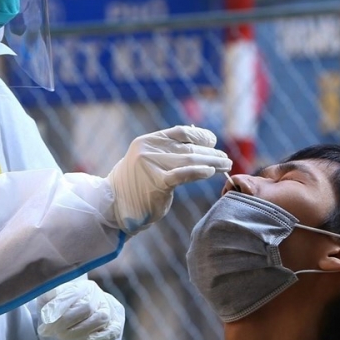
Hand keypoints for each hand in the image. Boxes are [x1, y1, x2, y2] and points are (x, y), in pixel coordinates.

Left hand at [36, 278, 124, 339]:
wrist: (74, 323)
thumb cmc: (60, 309)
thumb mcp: (50, 301)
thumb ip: (47, 298)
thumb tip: (47, 301)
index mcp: (84, 286)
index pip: (74, 293)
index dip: (59, 307)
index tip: (44, 319)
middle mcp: (98, 296)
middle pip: (87, 307)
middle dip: (64, 321)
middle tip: (47, 331)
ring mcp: (108, 311)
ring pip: (101, 318)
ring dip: (79, 330)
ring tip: (60, 336)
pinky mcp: (114, 326)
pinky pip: (113, 330)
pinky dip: (101, 336)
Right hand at [107, 125, 231, 233]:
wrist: (114, 207)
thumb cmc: (135, 184)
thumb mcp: (147, 161)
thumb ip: (167, 151)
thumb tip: (200, 142)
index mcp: (147, 141)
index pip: (181, 132)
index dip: (201, 136)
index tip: (213, 143)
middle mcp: (149, 150)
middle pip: (188, 147)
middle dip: (211, 153)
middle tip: (226, 158)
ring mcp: (151, 166)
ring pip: (189, 160)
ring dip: (212, 163)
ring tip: (225, 165)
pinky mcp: (157, 184)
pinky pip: (182, 175)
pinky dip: (198, 172)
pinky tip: (210, 172)